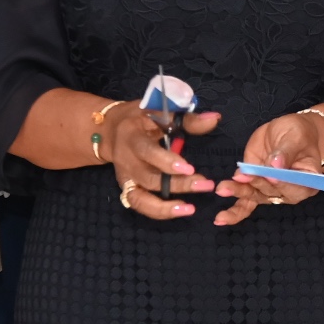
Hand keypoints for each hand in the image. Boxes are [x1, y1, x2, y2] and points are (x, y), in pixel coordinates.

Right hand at [108, 104, 221, 220]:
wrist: (110, 130)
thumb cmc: (139, 118)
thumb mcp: (159, 111)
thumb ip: (187, 119)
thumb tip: (214, 119)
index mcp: (132, 137)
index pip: (147, 152)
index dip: (166, 162)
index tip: (189, 168)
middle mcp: (125, 161)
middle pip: (149, 179)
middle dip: (178, 185)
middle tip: (205, 185)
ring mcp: (125, 178)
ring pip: (140, 199)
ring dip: (165, 207)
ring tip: (190, 209)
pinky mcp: (126, 189)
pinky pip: (140, 205)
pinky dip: (159, 212)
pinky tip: (180, 211)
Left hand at [215, 112, 323, 225]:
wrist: (288, 133)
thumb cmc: (299, 134)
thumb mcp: (296, 137)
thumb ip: (286, 152)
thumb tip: (276, 165)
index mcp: (307, 182)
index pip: (295, 186)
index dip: (282, 183)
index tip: (272, 176)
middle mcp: (289, 192)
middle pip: (271, 191)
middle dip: (256, 183)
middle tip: (243, 175)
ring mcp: (270, 191)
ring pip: (255, 196)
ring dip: (239, 193)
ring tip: (224, 188)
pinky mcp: (255, 188)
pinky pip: (246, 203)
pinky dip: (234, 212)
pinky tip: (221, 219)